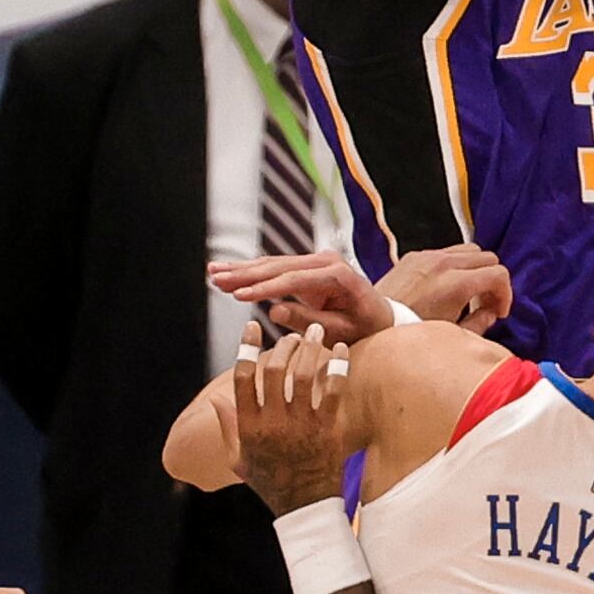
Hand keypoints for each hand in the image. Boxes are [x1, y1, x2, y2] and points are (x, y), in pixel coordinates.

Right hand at [210, 251, 395, 342]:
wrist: (380, 317)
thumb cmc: (365, 328)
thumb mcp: (341, 333)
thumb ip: (310, 322)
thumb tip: (274, 312)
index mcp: (338, 275)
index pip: (294, 279)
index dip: (264, 288)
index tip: (239, 295)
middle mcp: (326, 261)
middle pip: (279, 265)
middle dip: (244, 273)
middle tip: (215, 277)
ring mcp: (317, 261)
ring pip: (274, 263)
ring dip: (242, 269)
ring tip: (213, 273)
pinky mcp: (308, 267)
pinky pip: (277, 268)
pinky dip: (253, 271)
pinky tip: (231, 272)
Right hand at [229, 323, 354, 514]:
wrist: (305, 507)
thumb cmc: (269, 482)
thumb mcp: (238, 459)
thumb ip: (227, 428)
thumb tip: (215, 399)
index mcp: (249, 427)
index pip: (243, 378)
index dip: (246, 348)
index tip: (252, 327)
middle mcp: (273, 423)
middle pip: (274, 371)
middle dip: (283, 346)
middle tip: (293, 335)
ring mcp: (301, 425)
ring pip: (304, 376)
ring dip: (310, 348)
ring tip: (317, 331)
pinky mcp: (327, 429)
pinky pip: (334, 390)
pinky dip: (337, 366)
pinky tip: (341, 350)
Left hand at [377, 244, 512, 334]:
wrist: (369, 325)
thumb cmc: (404, 333)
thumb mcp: (451, 334)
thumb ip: (479, 323)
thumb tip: (490, 314)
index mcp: (456, 284)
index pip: (499, 274)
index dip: (505, 294)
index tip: (499, 309)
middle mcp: (443, 264)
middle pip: (488, 258)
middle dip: (492, 280)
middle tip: (486, 302)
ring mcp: (427, 257)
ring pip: (469, 249)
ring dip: (475, 269)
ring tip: (467, 293)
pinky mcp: (413, 256)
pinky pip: (445, 251)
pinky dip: (454, 265)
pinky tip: (446, 287)